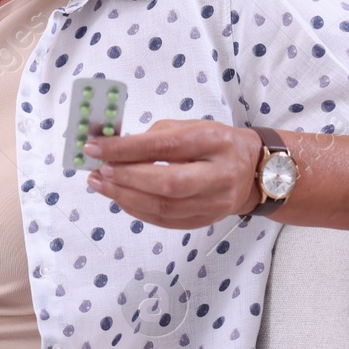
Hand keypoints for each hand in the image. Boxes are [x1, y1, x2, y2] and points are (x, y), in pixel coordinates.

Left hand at [83, 119, 261, 228]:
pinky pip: (165, 220)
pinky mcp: (205, 221)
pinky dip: (137, 210)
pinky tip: (120, 198)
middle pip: (168, 183)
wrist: (252, 172)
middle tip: (98, 171)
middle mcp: (219, 175)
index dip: (127, 149)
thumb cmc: (215, 144)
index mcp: (215, 142)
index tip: (96, 147)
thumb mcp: (190, 128)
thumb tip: (114, 149)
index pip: (166, 146)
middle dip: (126, 178)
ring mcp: (214, 203)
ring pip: (164, 207)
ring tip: (100, 184)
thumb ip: (155, 136)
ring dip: (125, 197)